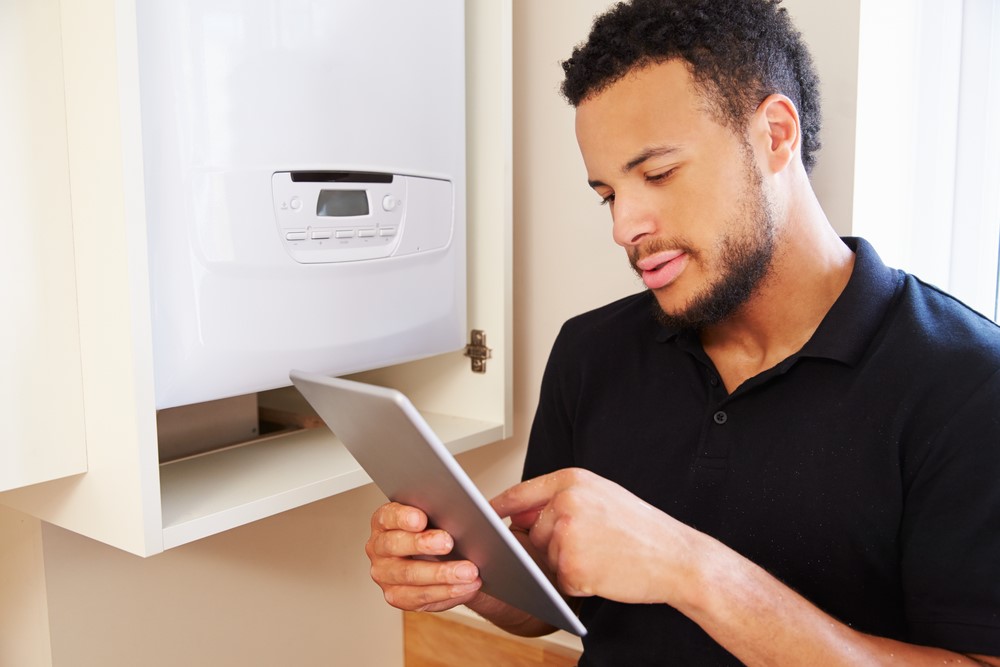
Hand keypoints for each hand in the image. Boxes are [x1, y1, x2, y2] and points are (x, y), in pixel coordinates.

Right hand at [365, 502, 482, 611]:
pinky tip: (465, 586)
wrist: (447, 558)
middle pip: (395, 545)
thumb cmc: (440, 531)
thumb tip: (464, 507)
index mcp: (385, 520)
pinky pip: (419, 598)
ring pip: (409, 575)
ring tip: (468, 571)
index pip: (387, 515)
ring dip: (441, 574)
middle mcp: (379, 546)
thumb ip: (444, 509)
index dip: (402, 517)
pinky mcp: (397, 596)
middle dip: (423, 544)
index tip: (421, 518)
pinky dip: (446, 592)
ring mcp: (385, 573)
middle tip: (448, 541)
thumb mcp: (441, 514)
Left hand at [491, 468, 700, 604]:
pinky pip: (560, 581)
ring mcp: (567, 536)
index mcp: (572, 481)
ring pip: (546, 559)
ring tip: (603, 556)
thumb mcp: (603, 496)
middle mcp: (566, 504)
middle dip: (553, 545)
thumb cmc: (643, 528)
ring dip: (568, 565)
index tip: (485, 516)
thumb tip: (517, 514)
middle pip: (533, 532)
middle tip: (594, 545)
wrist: (677, 557)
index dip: (500, 506)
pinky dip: (578, 584)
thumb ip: (561, 499)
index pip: (520, 493)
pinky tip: (604, 573)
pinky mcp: (572, 567)